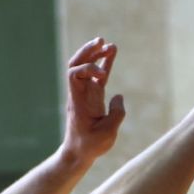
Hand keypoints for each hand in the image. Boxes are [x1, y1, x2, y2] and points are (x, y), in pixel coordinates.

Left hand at [62, 37, 125, 164]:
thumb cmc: (90, 145)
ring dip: (95, 53)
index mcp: (78, 101)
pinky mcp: (93, 96)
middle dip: (87, 51)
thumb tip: (118, 97)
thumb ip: (116, 114)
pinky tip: (112, 51)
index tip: (103, 76)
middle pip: (76, 64)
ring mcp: (86, 93)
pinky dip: (104, 63)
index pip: (74, 75)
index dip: (88, 68)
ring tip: (110, 45)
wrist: (79, 152)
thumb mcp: (107, 134)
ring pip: (86, 66)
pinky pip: (98, 75)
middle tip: (101, 41)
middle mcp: (79, 93)